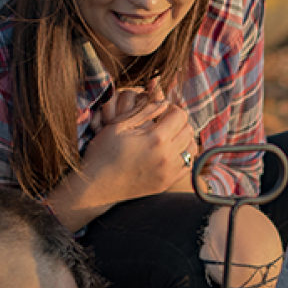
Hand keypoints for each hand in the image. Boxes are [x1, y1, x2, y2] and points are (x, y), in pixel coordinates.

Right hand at [49, 83, 198, 230]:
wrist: (95, 186)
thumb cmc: (103, 152)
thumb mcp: (118, 125)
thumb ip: (144, 111)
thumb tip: (164, 101)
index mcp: (156, 139)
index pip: (180, 115)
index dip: (171, 109)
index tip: (160, 112)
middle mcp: (166, 157)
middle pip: (189, 130)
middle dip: (178, 123)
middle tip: (163, 123)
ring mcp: (167, 173)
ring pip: (192, 149)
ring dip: (183, 139)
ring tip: (168, 138)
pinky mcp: (165, 184)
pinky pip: (187, 167)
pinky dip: (183, 157)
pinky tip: (169, 153)